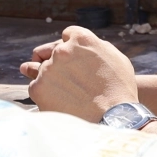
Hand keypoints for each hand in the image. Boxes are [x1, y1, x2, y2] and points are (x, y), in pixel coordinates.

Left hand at [21, 26, 138, 122]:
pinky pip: (36, 87)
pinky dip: (44, 94)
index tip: (75, 60)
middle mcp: (62, 50)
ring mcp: (48, 69)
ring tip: (64, 93)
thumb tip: (81, 45)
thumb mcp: (116, 58)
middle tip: (67, 78)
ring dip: (50, 79)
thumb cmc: (120, 90)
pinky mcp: (38, 88)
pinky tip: (59, 103)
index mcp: (82, 39)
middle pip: (51, 52)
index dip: (71, 48)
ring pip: (41, 69)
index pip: (68, 36)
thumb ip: (96, 46)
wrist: (113, 120)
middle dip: (58, 63)